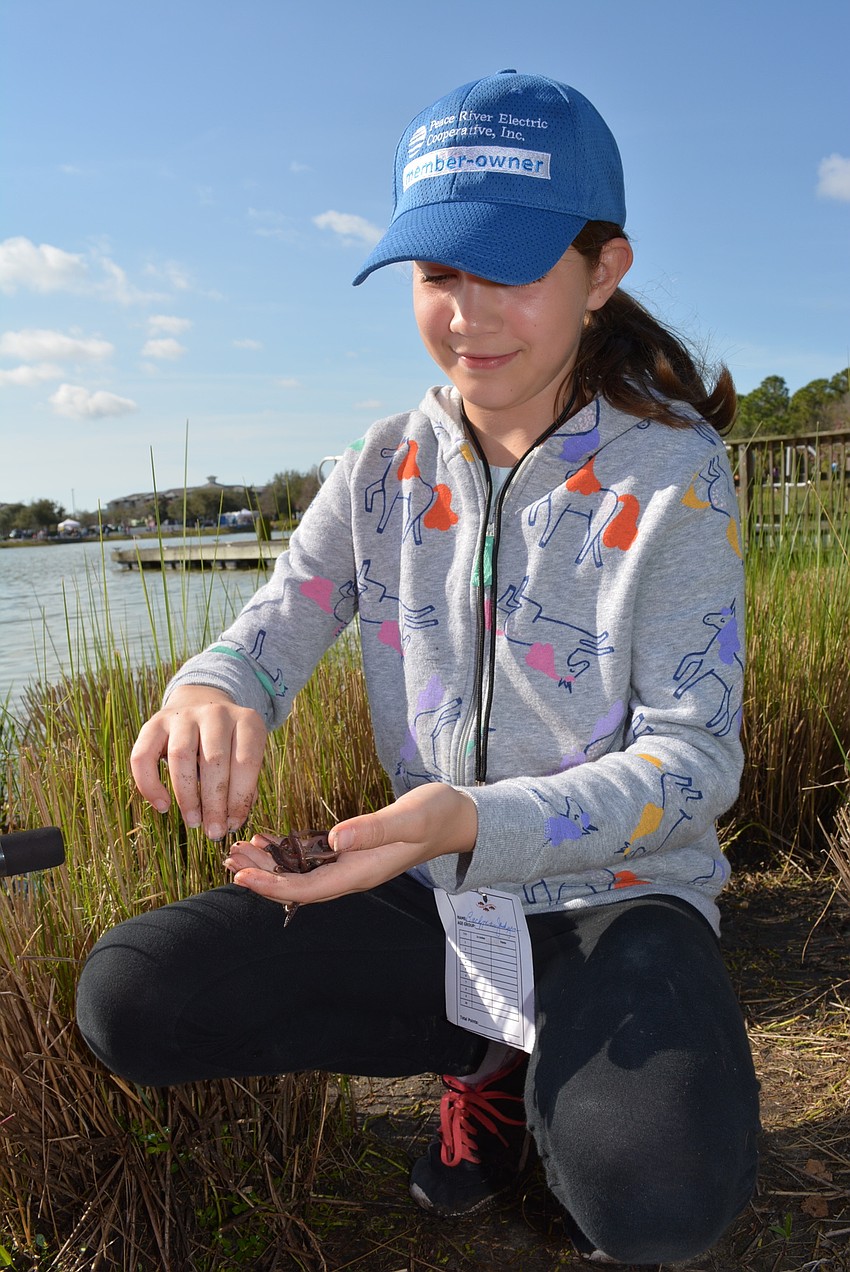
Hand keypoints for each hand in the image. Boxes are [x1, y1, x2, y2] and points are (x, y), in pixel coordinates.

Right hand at [130, 685, 266, 838]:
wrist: (201, 703)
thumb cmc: (228, 744)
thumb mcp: (245, 755)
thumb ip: (244, 784)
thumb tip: (232, 821)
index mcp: (246, 721)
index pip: (247, 761)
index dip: (241, 798)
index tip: (234, 824)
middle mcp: (215, 712)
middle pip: (214, 761)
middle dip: (214, 803)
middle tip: (214, 832)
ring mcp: (183, 715)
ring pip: (180, 757)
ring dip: (187, 796)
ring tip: (193, 822)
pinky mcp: (154, 723)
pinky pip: (143, 756)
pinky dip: (150, 785)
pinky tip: (163, 806)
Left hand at [223, 783, 477, 905]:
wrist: (457, 818)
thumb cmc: (436, 815)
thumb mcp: (409, 819)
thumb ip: (374, 829)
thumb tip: (335, 839)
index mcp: (362, 873)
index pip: (308, 889)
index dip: (273, 887)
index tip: (243, 879)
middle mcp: (352, 874)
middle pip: (297, 885)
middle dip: (262, 877)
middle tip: (229, 860)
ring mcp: (351, 864)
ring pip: (301, 873)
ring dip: (269, 865)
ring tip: (238, 851)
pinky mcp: (352, 850)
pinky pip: (313, 858)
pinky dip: (287, 851)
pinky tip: (267, 841)